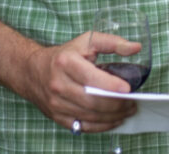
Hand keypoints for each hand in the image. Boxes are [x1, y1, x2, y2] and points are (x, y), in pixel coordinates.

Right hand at [19, 30, 138, 133]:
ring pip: (89, 116)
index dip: (110, 85)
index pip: (90, 78)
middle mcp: (59, 84)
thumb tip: (136, 48)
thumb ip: (112, 43)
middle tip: (132, 102)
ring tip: (128, 110)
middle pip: (92, 101)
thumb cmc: (64, 55)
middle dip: (116, 104)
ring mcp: (57, 103)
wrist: (32, 71)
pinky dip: (102, 126)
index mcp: (66, 62)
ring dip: (113, 116)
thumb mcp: (86, 41)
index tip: (127, 88)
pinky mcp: (57, 117)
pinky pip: (83, 126)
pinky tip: (114, 120)